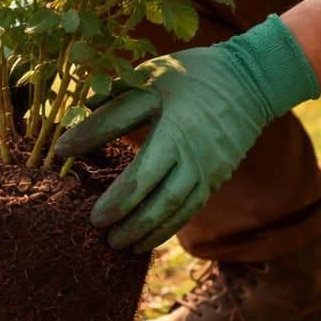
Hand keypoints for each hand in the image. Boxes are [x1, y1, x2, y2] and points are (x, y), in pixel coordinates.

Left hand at [54, 15, 319, 251]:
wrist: (250, 81)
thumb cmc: (191, 76)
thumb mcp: (151, 81)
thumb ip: (112, 108)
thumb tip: (70, 135)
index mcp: (175, 131)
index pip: (141, 172)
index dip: (113, 191)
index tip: (87, 203)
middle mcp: (194, 158)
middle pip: (158, 199)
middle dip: (128, 218)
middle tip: (98, 229)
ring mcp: (207, 172)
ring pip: (175, 211)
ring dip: (146, 231)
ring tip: (118, 244)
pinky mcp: (214, 180)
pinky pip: (188, 211)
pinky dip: (166, 228)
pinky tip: (144, 240)